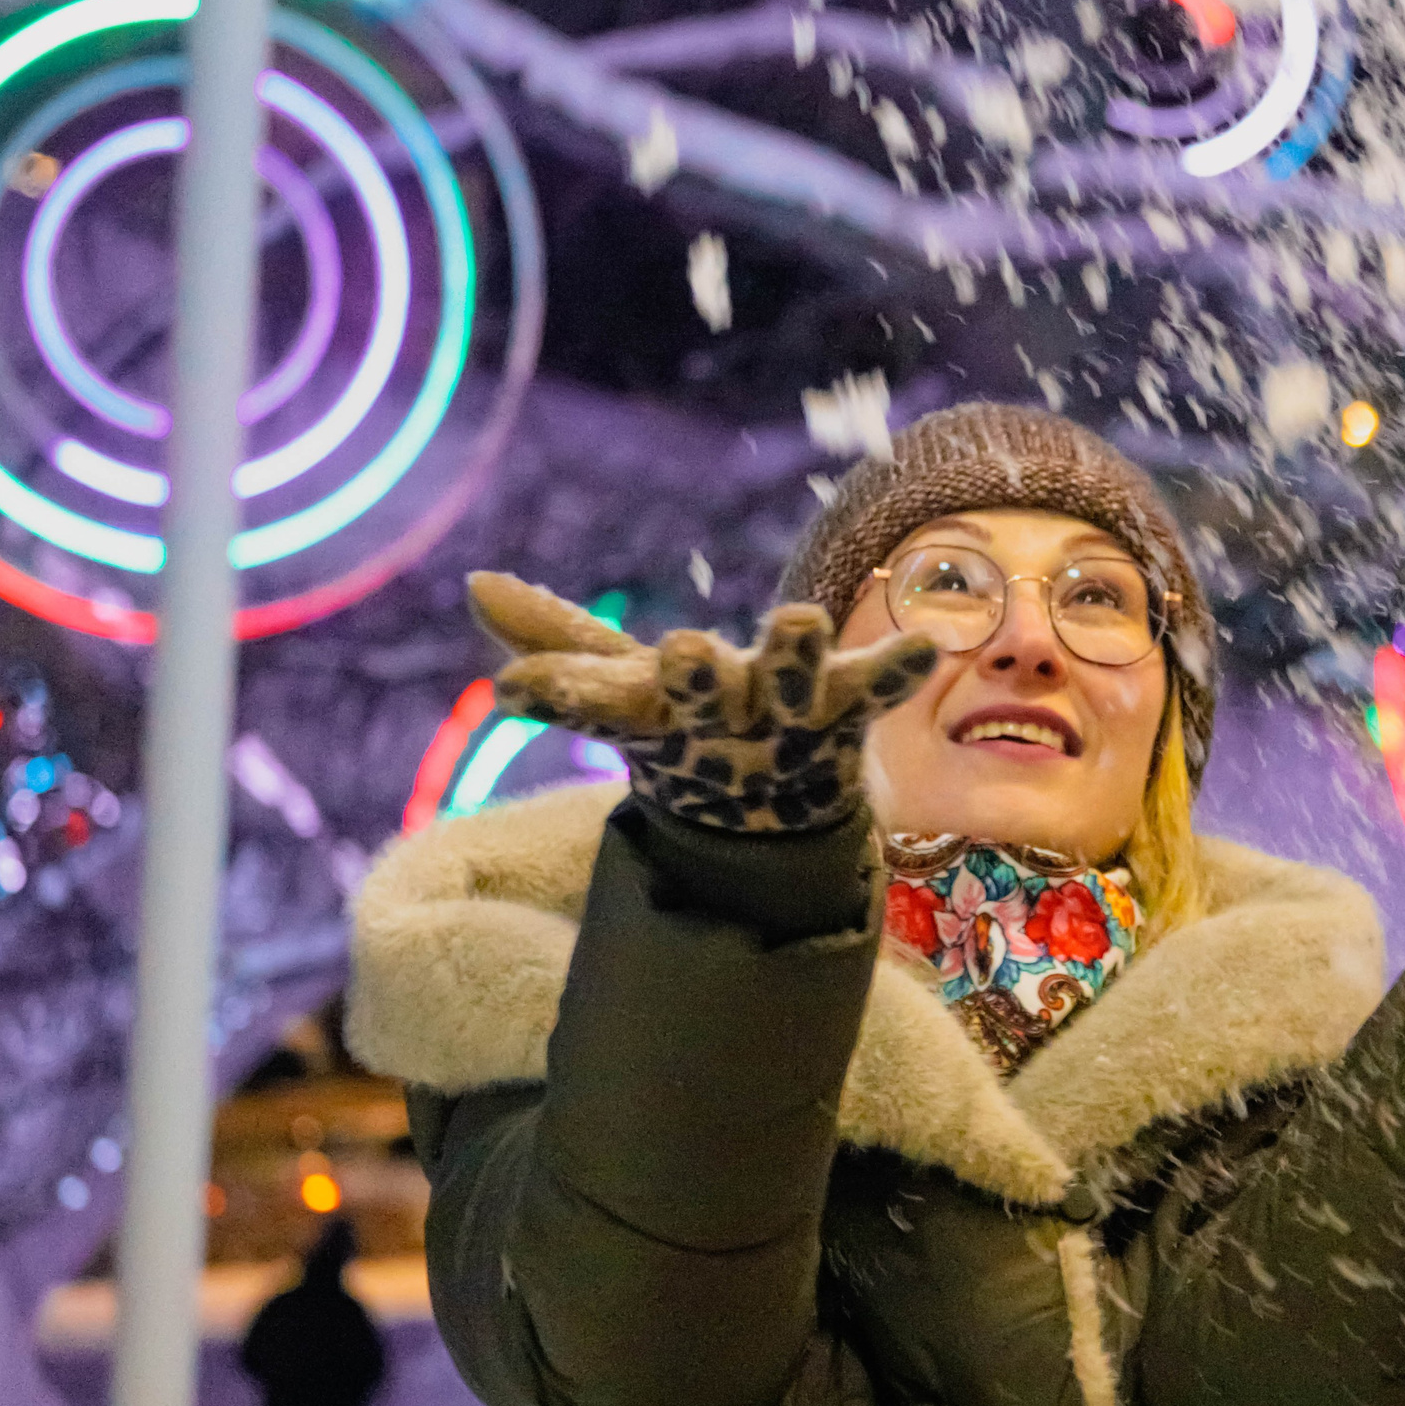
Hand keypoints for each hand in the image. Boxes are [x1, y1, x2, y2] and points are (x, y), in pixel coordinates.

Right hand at [466, 572, 936, 833]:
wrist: (762, 823)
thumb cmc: (682, 731)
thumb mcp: (616, 687)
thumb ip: (555, 638)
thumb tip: (474, 582)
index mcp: (654, 710)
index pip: (595, 701)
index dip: (558, 693)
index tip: (519, 688)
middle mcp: (718, 714)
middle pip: (703, 692)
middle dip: (695, 675)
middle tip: (684, 652)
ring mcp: (785, 717)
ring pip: (790, 685)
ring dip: (793, 655)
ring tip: (799, 619)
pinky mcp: (844, 714)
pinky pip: (876, 689)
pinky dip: (900, 669)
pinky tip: (930, 644)